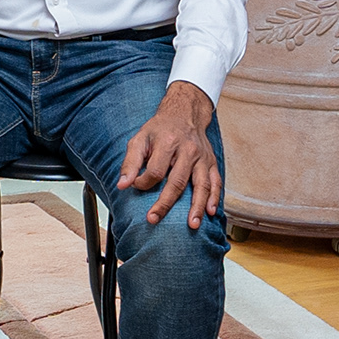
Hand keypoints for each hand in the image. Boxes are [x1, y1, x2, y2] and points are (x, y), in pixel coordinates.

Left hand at [120, 82, 222, 229]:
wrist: (184, 113)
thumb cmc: (160, 129)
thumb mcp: (140, 139)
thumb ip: (130, 162)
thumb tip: (122, 185)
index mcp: (168, 142)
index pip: (155, 170)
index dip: (144, 183)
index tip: (136, 187)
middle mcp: (188, 150)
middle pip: (177, 181)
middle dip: (165, 203)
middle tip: (153, 219)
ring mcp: (202, 157)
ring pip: (201, 185)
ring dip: (197, 206)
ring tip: (192, 224)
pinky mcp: (212, 162)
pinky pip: (216, 182)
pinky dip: (214, 197)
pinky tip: (210, 212)